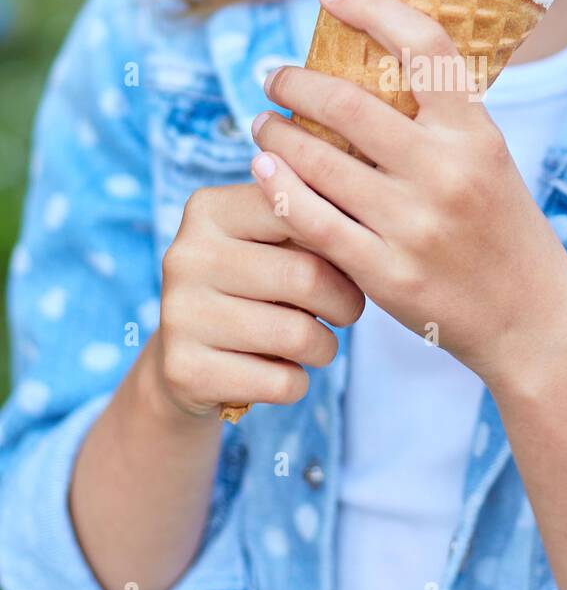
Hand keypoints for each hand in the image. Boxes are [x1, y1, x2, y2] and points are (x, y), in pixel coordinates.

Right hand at [155, 182, 364, 417]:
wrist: (190, 360)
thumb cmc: (255, 289)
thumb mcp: (275, 244)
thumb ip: (313, 218)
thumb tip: (364, 206)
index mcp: (210, 210)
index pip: (299, 212)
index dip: (342, 243)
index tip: (350, 260)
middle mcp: (186, 255)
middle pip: (306, 277)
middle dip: (345, 303)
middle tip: (347, 311)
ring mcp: (179, 314)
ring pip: (298, 335)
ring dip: (325, 347)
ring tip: (315, 343)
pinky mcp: (186, 371)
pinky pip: (281, 382)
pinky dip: (298, 383)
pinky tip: (281, 372)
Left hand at [249, 0, 566, 385]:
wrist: (531, 319)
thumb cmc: (501, 230)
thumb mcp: (489, 160)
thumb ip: (439, 119)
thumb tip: (369, 60)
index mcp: (476, 133)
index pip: (423, 44)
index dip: (371, 8)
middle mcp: (447, 171)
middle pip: (348, 102)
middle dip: (295, 81)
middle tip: (273, 75)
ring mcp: (414, 224)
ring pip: (318, 161)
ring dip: (277, 133)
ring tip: (263, 121)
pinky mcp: (387, 273)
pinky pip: (312, 220)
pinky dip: (278, 187)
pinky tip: (262, 168)